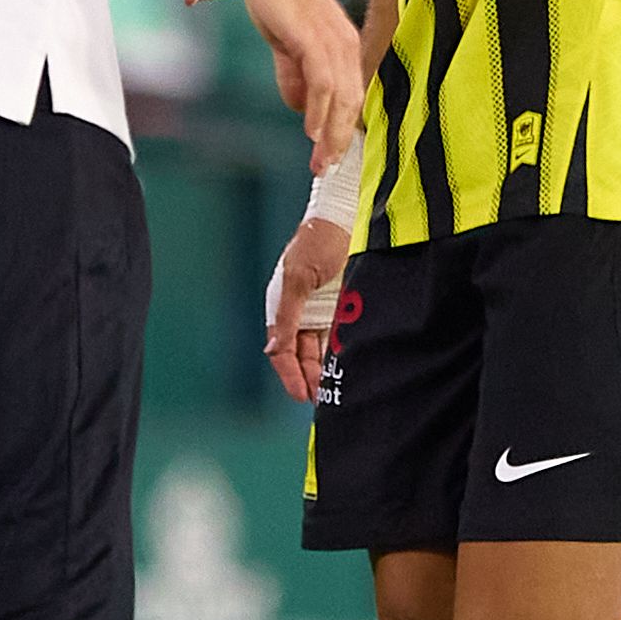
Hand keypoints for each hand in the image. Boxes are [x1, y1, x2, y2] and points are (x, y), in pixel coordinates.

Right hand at [233, 0, 366, 170]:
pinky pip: (323, 83)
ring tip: (320, 160)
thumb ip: (292, 72)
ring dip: (331, 134)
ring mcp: (332, 40)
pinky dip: (320, 110)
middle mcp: (345, 44)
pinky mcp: (314, 38)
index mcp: (343, 45)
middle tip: (327, 168)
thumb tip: (298, 105)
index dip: (344, 128)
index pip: (351, 95)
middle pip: (352, 102)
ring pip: (341, 98)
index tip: (332, 156)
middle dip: (341, 140)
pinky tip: (311, 131)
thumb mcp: (284, 40)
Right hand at [262, 215, 348, 401]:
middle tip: (320, 401)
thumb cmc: (316, 242)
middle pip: (301, 357)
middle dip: (309, 380)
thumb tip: (272, 350)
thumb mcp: (297, 279)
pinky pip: (341, 340)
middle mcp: (301, 315)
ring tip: (334, 393)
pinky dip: (342, 357)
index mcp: (283, 308)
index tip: (301, 395)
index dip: (289, 375)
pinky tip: (348, 371)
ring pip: (321, 352)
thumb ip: (286, 317)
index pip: (281, 351)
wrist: (346, 217)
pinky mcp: (345, 309)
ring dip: (325, 372)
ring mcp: (323, 313)